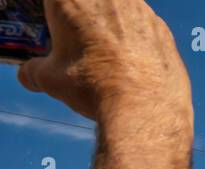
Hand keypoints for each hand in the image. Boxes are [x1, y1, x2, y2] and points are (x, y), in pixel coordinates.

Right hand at [17, 0, 192, 123]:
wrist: (144, 108)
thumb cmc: (93, 88)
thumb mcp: (50, 79)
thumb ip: (35, 70)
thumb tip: (29, 75)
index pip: (59, 3)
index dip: (59, 18)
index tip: (63, 34)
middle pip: (91, 4)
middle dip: (87, 22)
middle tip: (86, 47)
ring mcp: (139, 9)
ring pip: (120, 12)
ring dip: (115, 29)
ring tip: (112, 61)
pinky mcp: (162, 28)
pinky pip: (145, 29)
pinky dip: (139, 43)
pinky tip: (136, 66)